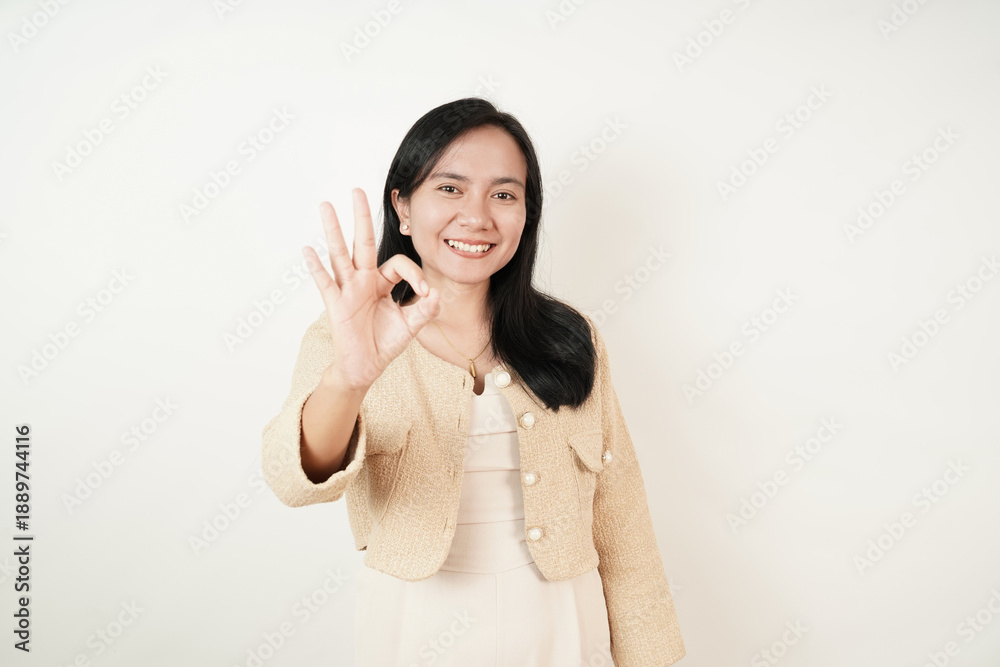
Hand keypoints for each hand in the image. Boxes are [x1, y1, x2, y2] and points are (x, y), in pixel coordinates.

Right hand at [302, 188, 439, 390]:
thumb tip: (435, 293)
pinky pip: (325, 282)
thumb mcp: (411, 325)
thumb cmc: (385, 343)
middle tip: (357, 190)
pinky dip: (316, 267)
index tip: (425, 292)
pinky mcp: (336, 305)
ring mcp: (347, 290)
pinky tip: (308, 249)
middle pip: (362, 242)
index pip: (398, 264)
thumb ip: (426, 309)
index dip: (415, 274)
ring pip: (340, 254)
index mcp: (381, 282)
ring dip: (333, 230)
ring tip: (326, 206)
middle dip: (360, 216)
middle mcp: (363, 281)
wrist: (365, 367)